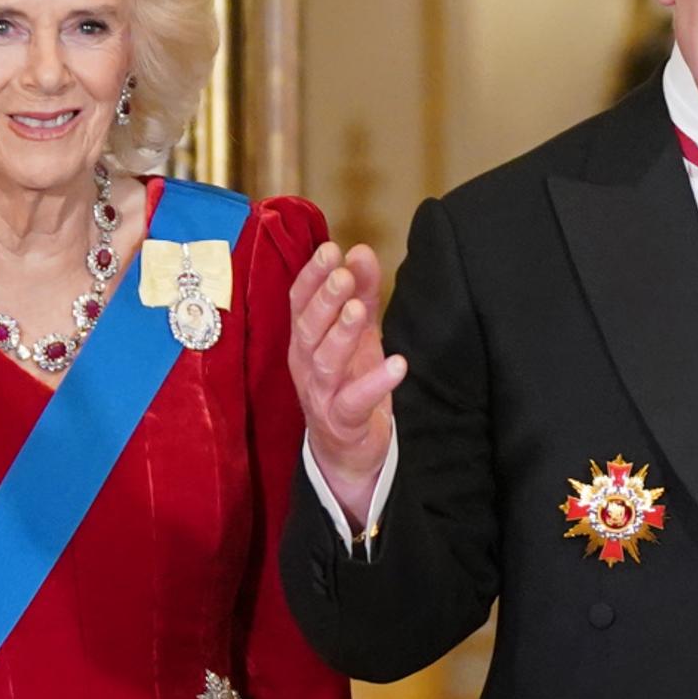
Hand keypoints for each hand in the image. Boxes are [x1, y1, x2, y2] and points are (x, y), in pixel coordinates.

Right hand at [289, 242, 406, 527]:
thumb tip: (360, 251)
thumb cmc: (349, 380)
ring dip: (341, 334)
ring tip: (360, 310)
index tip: (330, 250)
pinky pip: (355, 401)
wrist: (347, 449)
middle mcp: (305, 364)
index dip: (311, 276)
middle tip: (343, 276)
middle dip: (324, 300)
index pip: (299, 302)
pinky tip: (398, 363)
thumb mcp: (357, 332)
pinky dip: (376, 383)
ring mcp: (320, 394)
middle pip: (307, 328)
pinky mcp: (342, 421)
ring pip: (324, 362)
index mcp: (305, 338)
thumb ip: (362, 292)